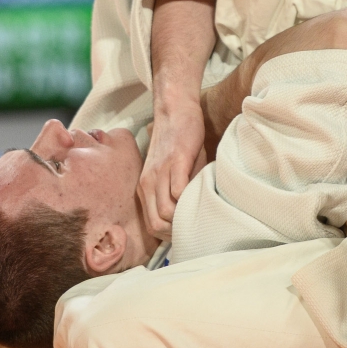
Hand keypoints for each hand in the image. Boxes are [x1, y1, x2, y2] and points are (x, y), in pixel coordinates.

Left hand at [138, 91, 207, 239]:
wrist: (176, 111)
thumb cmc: (177, 143)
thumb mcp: (170, 172)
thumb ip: (173, 192)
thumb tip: (188, 215)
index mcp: (145, 188)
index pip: (151, 226)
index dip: (169, 235)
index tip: (185, 231)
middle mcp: (148, 183)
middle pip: (156, 225)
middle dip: (176, 232)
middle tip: (193, 226)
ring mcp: (160, 173)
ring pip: (165, 212)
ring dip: (183, 218)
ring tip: (198, 212)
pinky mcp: (176, 161)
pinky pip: (178, 191)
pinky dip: (189, 199)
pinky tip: (201, 195)